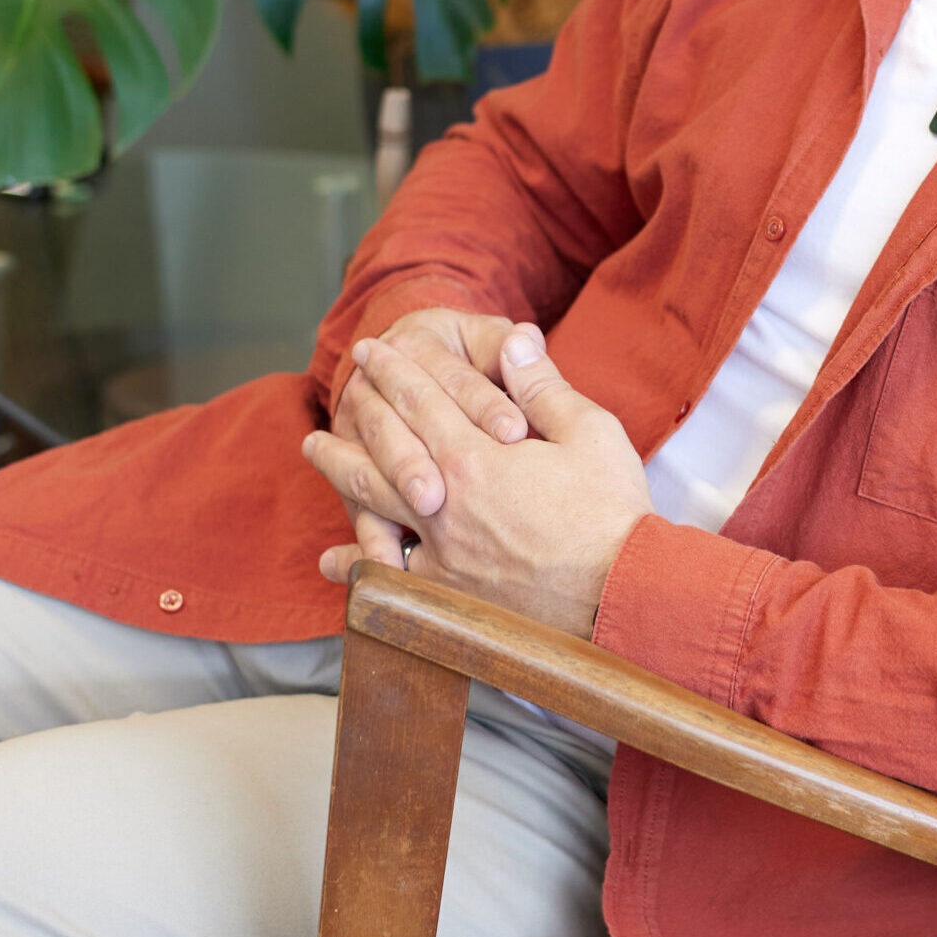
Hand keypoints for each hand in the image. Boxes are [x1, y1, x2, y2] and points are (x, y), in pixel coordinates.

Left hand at [306, 327, 652, 638]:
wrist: (621, 595)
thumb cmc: (613, 511)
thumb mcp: (590, 433)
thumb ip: (543, 387)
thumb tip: (514, 341)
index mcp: (477, 457)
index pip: (421, 400)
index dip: (395, 370)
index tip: (374, 349)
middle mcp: (445, 503)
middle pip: (385, 444)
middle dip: (364, 405)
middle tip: (346, 382)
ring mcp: (440, 551)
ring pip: (373, 502)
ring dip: (339, 469)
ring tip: (316, 448)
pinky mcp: (447, 594)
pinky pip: (388, 576)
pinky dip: (356, 563)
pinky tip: (333, 559)